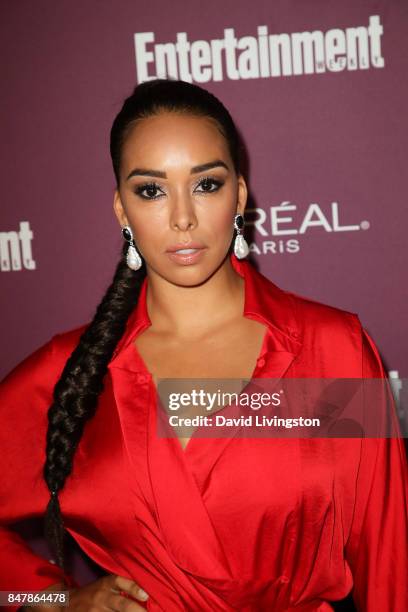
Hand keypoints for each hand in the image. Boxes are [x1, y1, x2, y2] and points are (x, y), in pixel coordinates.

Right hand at [20, 574, 149, 610]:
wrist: (66, 604)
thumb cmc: (92, 593)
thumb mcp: (104, 585)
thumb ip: (121, 588)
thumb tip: (145, 597)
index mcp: (105, 584)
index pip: (120, 582)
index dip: (134, 588)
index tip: (146, 596)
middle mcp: (101, 597)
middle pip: (122, 604)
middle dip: (137, 611)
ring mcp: (95, 611)